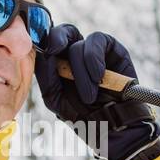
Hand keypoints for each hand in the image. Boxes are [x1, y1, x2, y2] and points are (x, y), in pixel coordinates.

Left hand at [35, 24, 159, 159]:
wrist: (113, 128)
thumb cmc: (83, 116)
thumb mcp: (55, 98)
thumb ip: (46, 74)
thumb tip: (45, 51)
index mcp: (60, 64)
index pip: (49, 43)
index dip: (44, 42)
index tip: (44, 52)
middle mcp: (77, 55)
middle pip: (64, 32)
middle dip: (57, 38)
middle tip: (54, 50)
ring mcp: (96, 52)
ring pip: (79, 43)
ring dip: (81, 70)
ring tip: (89, 95)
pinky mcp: (114, 50)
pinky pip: (99, 40)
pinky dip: (94, 57)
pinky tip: (98, 76)